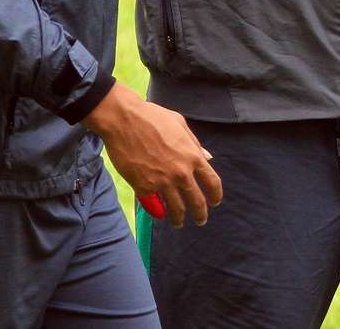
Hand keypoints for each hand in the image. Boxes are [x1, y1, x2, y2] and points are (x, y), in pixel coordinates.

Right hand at [83, 83, 222, 226]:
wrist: (123, 120)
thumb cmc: (152, 117)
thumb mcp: (180, 125)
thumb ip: (195, 144)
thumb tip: (207, 158)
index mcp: (193, 156)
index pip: (213, 183)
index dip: (215, 195)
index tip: (214, 201)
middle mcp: (181, 173)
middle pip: (197, 202)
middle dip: (201, 214)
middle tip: (200, 220)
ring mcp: (162, 182)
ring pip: (177, 209)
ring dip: (179, 218)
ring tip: (179, 222)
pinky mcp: (143, 187)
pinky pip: (154, 205)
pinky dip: (157, 210)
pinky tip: (159, 213)